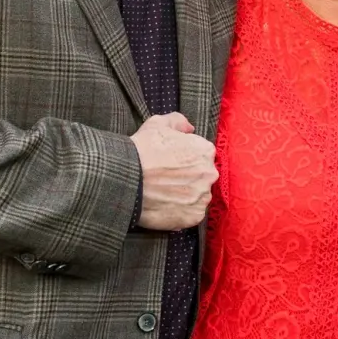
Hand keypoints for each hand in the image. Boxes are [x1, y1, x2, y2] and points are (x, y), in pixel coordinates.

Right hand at [131, 113, 215, 230]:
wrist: (127, 180)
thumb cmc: (142, 150)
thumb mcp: (157, 124)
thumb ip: (178, 121)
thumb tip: (190, 128)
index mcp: (205, 150)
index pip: (201, 155)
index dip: (184, 159)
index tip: (171, 163)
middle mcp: (209, 173)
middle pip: (202, 176)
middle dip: (188, 177)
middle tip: (167, 179)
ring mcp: (203, 197)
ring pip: (198, 196)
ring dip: (186, 195)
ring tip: (165, 194)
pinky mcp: (194, 217)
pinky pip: (192, 214)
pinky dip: (181, 211)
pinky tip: (166, 205)